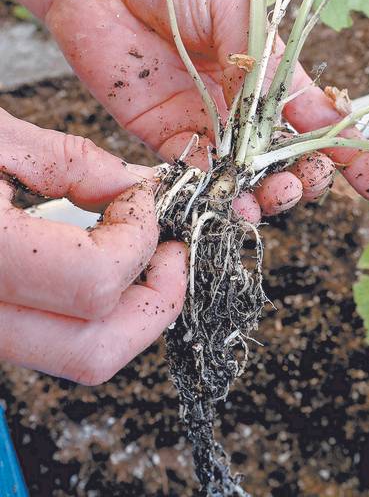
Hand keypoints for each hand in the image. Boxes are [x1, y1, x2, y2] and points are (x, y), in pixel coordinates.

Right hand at [0, 108, 186, 383]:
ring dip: (128, 309)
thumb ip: (72, 162)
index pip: (95, 283)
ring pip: (74, 357)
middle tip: (170, 250)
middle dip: (156, 300)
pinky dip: (88, 310)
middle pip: (96, 352)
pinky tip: (92, 258)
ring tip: (136, 250)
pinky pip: (47, 341)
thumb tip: (138, 184)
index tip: (142, 197)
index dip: (140, 236)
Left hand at [45, 0, 368, 218]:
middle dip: (307, 182)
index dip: (357, 159)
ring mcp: (207, 127)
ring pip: (246, 180)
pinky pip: (195, 177)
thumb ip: (268, 58)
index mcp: (272, 75)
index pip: (323, 123)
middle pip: (289, 162)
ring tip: (264, 199)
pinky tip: (222, 198)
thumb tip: (302, 111)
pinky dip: (213, 193)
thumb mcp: (239, 3)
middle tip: (302, 182)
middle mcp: (244, 109)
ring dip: (263, 198)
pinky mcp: (165, 138)